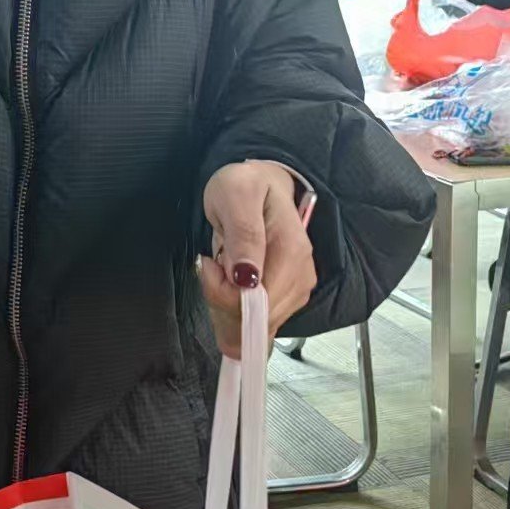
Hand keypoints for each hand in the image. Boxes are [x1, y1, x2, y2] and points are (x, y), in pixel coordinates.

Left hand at [199, 161, 315, 355]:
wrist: (261, 183)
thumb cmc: (245, 186)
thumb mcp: (235, 195)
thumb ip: (242, 234)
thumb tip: (247, 278)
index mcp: (291, 252)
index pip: (255, 303)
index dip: (222, 293)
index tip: (208, 264)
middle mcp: (301, 276)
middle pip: (256, 320)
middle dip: (222, 299)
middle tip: (214, 263)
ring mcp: (297, 289)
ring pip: (254, 325)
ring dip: (227, 303)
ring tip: (224, 266)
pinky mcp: (289, 296)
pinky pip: (257, 322)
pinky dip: (236, 308)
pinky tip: (232, 282)